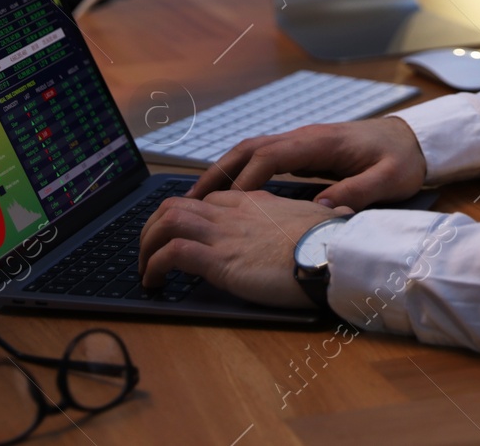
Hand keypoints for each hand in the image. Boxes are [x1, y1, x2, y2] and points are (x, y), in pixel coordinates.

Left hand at [137, 190, 350, 306]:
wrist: (333, 253)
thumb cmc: (333, 241)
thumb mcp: (320, 218)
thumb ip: (316, 213)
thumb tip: (334, 212)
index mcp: (256, 202)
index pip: (211, 199)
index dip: (189, 215)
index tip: (183, 234)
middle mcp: (234, 212)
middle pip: (177, 205)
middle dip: (154, 226)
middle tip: (149, 250)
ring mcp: (224, 233)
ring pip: (166, 221)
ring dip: (147, 244)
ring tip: (144, 268)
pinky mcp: (220, 258)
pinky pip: (172, 253)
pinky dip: (155, 266)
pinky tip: (154, 281)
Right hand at [189, 116, 427, 209]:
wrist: (414, 139)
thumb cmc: (403, 160)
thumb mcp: (388, 180)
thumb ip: (356, 192)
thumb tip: (319, 210)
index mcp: (321, 143)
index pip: (271, 156)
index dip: (248, 180)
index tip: (229, 206)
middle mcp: (304, 137)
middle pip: (250, 149)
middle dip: (219, 172)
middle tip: (191, 199)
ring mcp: (302, 142)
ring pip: (252, 151)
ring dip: (224, 172)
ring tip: (199, 199)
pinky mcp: (303, 151)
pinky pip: (263, 158)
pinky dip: (241, 173)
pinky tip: (230, 195)